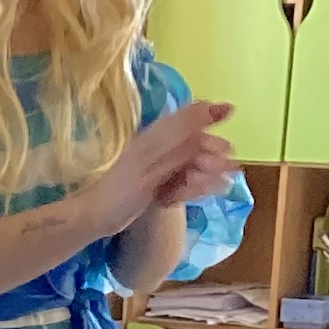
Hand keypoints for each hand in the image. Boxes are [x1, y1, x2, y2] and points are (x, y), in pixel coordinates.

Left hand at [74, 96, 235, 247]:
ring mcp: (157, 168)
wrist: (97, 218)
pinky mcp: (156, 186)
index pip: (188, 118)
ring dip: (206, 173)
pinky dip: (191, 188)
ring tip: (221, 183)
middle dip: (212, 154)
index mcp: (156, 137)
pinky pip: (180, 183)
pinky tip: (200, 192)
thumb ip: (182, 142)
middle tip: (231, 166)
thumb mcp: (154, 164)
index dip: (209, 113)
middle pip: (193, 145)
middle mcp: (159, 148)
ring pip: (190, 166)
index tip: (231, 110)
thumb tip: (207, 115)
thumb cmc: (121, 189)